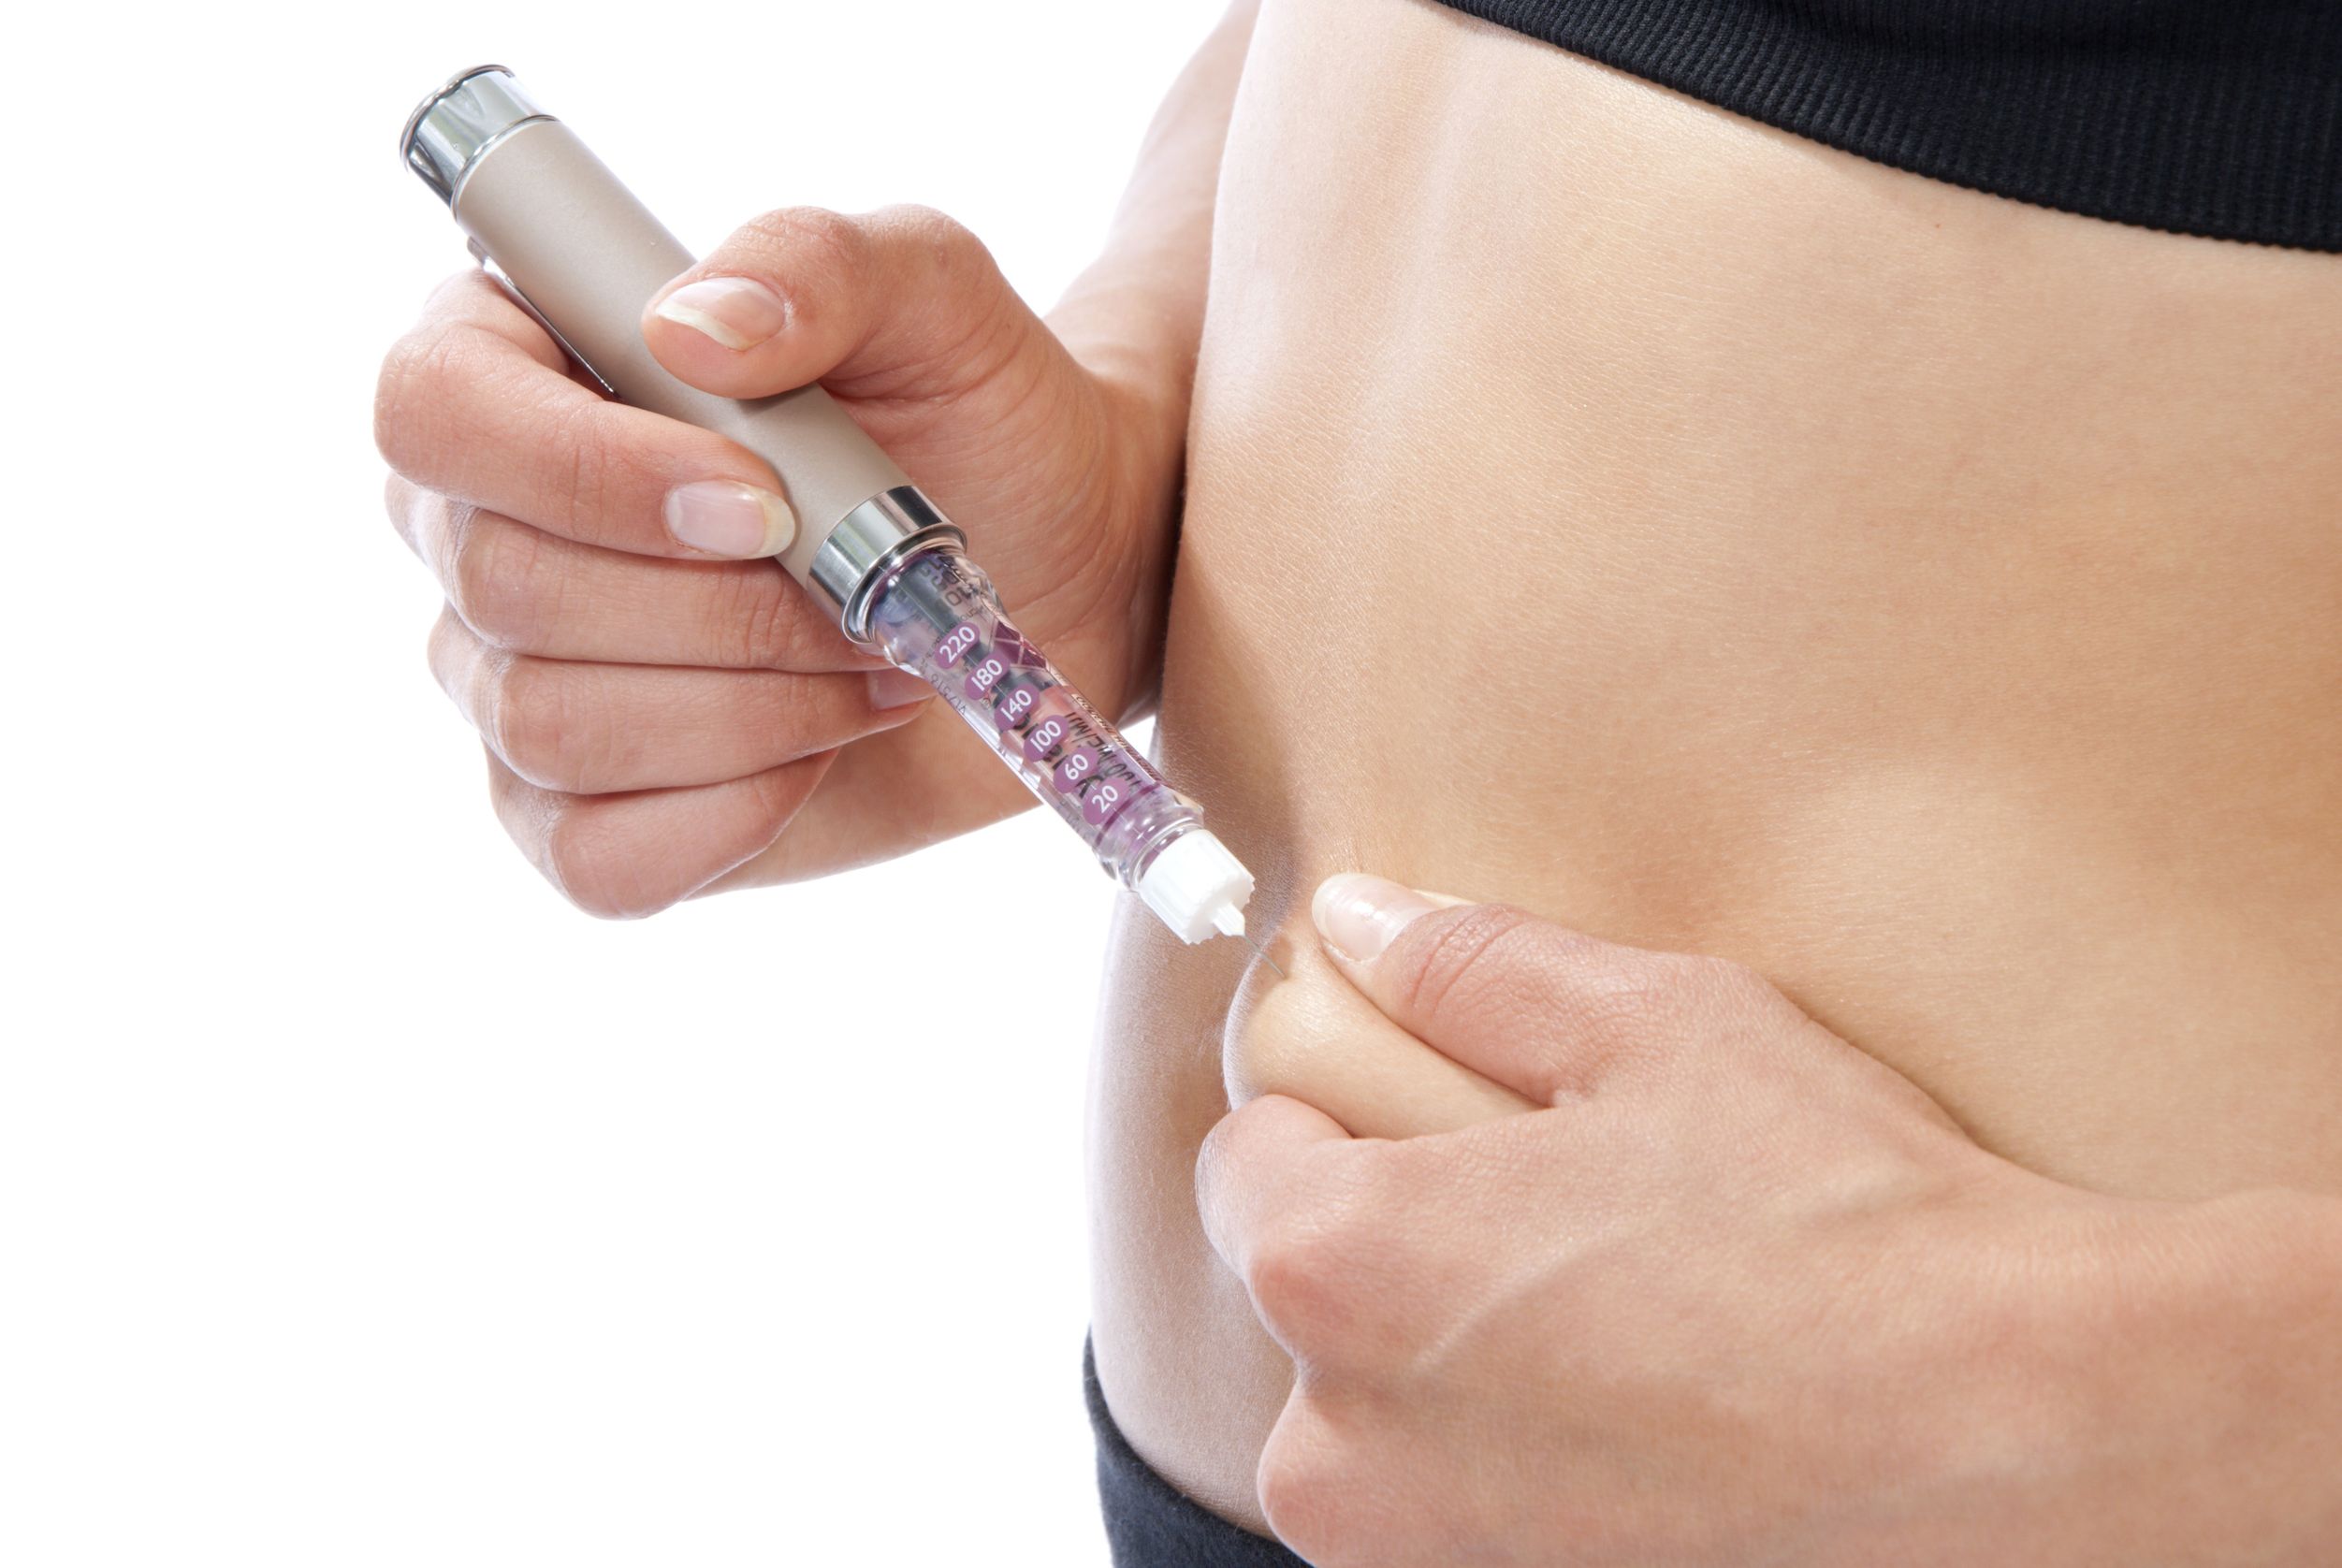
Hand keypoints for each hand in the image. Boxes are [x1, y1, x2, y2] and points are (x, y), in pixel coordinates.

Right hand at [374, 206, 1179, 914]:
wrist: (1063, 569)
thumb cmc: (976, 414)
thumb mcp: (931, 294)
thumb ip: (814, 264)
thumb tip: (690, 330)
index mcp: (523, 362)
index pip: (433, 406)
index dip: (582, 470)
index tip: (760, 502)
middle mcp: (486, 523)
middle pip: (504, 585)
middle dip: (726, 608)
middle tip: (868, 595)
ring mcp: (518, 678)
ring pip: (553, 727)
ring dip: (756, 707)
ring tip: (873, 665)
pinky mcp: (586, 813)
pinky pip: (598, 857)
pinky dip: (733, 816)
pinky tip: (818, 755)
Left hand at [1200, 875, 2341, 1565]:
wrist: (2018, 1441)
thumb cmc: (1836, 1225)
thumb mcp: (1652, 1030)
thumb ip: (1470, 969)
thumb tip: (1363, 922)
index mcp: (1335, 1268)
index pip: (1247, 1160)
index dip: (1340, 1113)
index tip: (1438, 1109)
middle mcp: (1338, 1445)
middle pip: (1306, 1295)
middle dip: (1397, 1240)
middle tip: (1564, 1211)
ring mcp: (1422, 1559)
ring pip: (1384, 1412)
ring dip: (1460, 1354)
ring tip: (1629, 1308)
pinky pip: (1467, 1499)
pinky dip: (1526, 1448)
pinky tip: (1658, 1400)